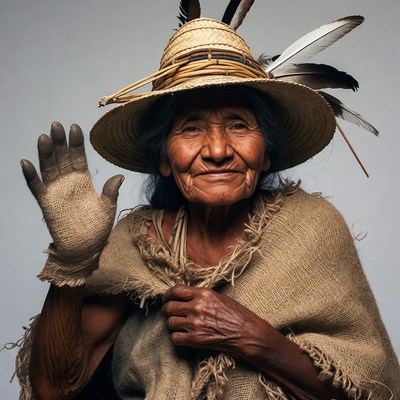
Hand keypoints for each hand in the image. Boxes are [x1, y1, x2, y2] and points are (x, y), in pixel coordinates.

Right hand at [20, 122, 123, 264]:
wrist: (84, 249)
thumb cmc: (97, 229)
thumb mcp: (107, 209)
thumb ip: (110, 192)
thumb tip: (119, 176)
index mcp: (84, 182)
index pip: (79, 158)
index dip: (76, 143)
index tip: (75, 127)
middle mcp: (69, 183)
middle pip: (62, 158)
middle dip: (60, 142)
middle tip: (57, 125)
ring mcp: (57, 192)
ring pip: (49, 168)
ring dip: (45, 154)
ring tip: (44, 137)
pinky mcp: (46, 203)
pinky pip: (36, 187)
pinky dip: (31, 176)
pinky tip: (25, 163)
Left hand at [161, 284, 266, 355]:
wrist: (247, 333)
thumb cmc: (236, 314)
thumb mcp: (219, 297)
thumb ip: (200, 296)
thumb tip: (185, 297)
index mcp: (203, 294)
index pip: (176, 290)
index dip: (168, 295)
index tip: (167, 299)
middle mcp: (197, 307)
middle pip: (169, 307)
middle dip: (166, 310)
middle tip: (167, 313)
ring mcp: (195, 324)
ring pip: (170, 323)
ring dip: (172, 324)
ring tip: (177, 325)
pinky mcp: (196, 339)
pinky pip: (175, 338)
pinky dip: (176, 337)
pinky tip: (182, 336)